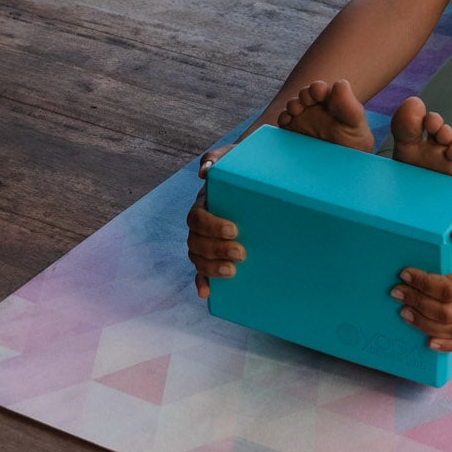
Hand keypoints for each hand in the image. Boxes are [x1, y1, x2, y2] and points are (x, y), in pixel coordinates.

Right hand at [186, 143, 243, 297]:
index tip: (234, 229)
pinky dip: (202, 282)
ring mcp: (206, 240)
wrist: (255, 179)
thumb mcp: (234, 157)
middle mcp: (201, 224)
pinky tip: (207, 293)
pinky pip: (202, 271)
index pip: (197, 218)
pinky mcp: (216, 254)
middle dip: (216, 250)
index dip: (212, 226)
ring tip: (232, 272)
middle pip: (196, 242)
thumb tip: (205, 172)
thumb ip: (219, 157)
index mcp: (204, 204)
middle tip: (241, 253)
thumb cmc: (244, 168)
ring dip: (210, 268)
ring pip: (197, 258)